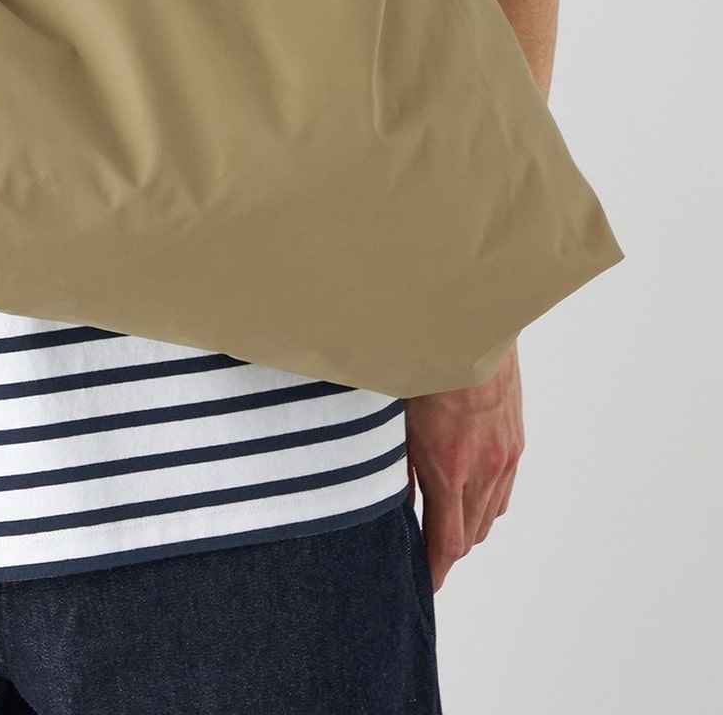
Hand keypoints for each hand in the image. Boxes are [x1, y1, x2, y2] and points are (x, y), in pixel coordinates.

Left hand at [402, 339, 524, 592]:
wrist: (466, 326)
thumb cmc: (422, 365)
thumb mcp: (397, 419)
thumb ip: (398, 466)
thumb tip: (394, 500)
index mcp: (451, 468)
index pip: (447, 542)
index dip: (435, 569)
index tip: (424, 583)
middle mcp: (484, 469)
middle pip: (470, 536)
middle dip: (448, 552)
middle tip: (426, 557)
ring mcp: (505, 456)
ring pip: (491, 515)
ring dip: (469, 528)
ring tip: (444, 529)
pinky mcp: (515, 440)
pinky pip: (504, 489)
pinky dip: (487, 503)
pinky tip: (469, 496)